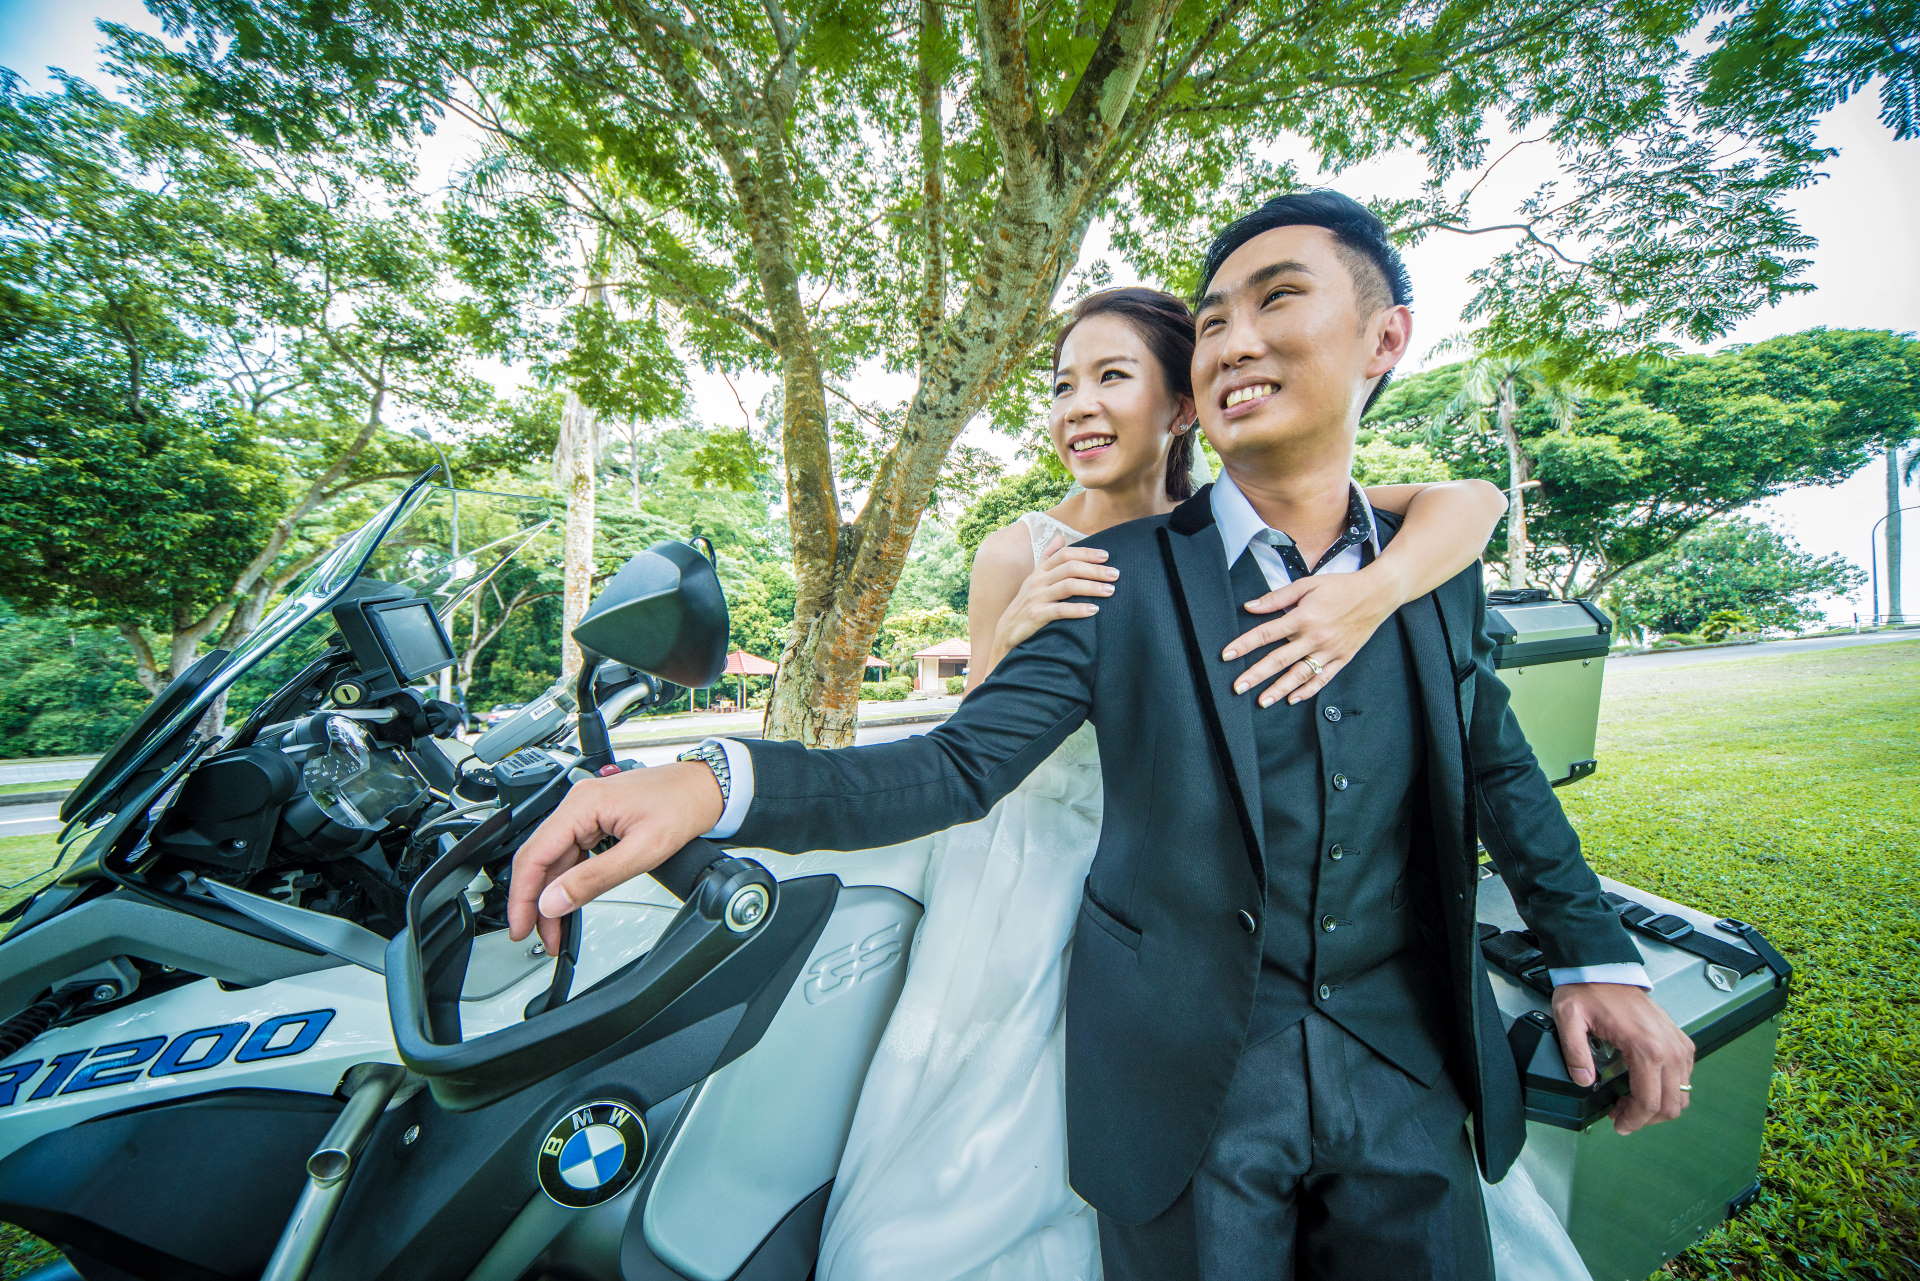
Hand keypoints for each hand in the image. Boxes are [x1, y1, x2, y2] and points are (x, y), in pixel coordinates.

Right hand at [506, 761, 724, 954]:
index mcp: (582, 805)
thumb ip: (595, 878)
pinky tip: (568, 903)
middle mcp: (577, 805)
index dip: (523, 896)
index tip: (520, 927)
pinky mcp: (595, 821)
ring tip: (554, 930)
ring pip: (553, 860)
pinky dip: (566, 882)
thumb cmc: (682, 806)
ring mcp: (585, 812)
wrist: (705, 788)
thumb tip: (554, 901)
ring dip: (550, 896)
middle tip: (536, 936)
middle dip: (534, 902)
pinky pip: (571, 855)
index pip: (535, 855)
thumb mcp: (642, 851)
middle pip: (539, 860)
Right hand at [993, 536, 1115, 655]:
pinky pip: (1060, 610)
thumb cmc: (1026, 604)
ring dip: (1092, 587)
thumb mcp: (1034, 578)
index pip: (1064, 554)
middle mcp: (1037, 581)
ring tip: (1110, 591)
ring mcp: (1036, 598)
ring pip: (1068, 586)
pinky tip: (1094, 610)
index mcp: (1040, 571)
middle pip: (1069, 568)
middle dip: (1094, 570)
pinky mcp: (1035, 616)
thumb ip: (1048, 557)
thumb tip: (1060, 536)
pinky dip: (1078, 609)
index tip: (1106, 556)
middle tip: (1116, 574)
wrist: (1005, 632)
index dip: (1086, 553)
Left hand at [1220, 567, 1402, 705]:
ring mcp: (1330, 651)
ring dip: (1279, 690)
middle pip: (1279, 660)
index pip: (1266, 633)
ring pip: (1299, 675)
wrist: (1377, 593)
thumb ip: (1277, 598)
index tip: (1227, 655)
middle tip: (1238, 688)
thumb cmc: (1341, 586)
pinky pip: (1322, 678)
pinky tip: (1292, 699)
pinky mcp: (1342, 658)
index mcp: (1303, 617)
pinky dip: (1307, 690)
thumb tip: (1250, 606)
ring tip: (1262, 701)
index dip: (1244, 645)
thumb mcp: (1307, 584)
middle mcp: (1315, 637)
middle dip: (1256, 675)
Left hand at [1551, 982, 1695, 1134]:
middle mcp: (1668, 1048)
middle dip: (1646, 1118)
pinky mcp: (1680, 1040)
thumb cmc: (1588, 991)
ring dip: (1659, 1105)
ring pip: (1681, 1093)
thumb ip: (1574, 1054)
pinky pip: (1684, 1076)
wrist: (1604, 968)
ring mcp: (1678, 1044)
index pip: (1649, 1102)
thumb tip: (1584, 1082)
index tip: (1618, 1124)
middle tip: (1621, 1116)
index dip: (1634, 1121)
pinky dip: (1668, 1089)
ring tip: (1631, 1102)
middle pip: (1671, 1104)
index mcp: (1645, 1047)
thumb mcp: (1569, 1020)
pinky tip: (1644, 1085)